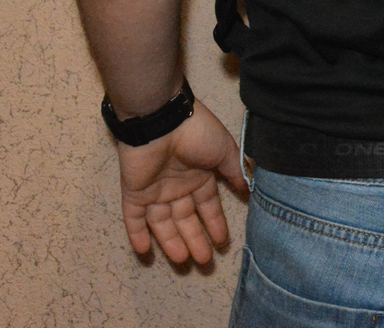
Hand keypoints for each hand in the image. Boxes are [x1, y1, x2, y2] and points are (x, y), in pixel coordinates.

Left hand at [117, 100, 249, 264]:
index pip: (208, 205)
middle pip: (186, 219)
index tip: (222, 242)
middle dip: (196, 239)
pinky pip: (134, 219)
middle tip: (205, 262)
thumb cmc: (197, 133)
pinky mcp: (135, 193)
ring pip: (163, 223)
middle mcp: (178, 186)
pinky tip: (145, 253)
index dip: (215, 223)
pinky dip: (137, 235)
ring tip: (184, 262)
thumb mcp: (224, 149)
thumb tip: (249, 189)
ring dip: (172, 242)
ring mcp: (155, 190)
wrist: (163, 120)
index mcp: (199, 175)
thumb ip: (234, 170)